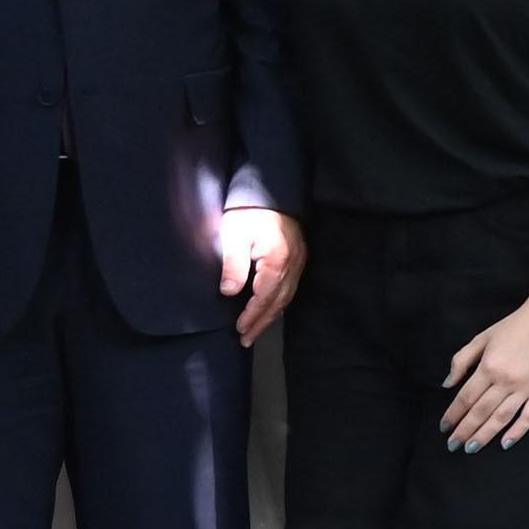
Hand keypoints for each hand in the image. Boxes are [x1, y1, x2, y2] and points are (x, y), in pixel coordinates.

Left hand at [220, 209, 303, 342]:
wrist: (270, 189)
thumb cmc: (248, 211)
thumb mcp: (234, 235)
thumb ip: (233, 265)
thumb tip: (229, 293)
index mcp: (277, 261)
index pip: (264, 297)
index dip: (251, 315)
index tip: (238, 329)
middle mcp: (293, 265)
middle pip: (278, 302)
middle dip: (262, 322)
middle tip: (246, 339)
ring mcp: (299, 262)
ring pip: (287, 297)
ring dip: (271, 316)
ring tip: (255, 330)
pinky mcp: (298, 258)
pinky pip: (291, 288)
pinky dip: (279, 303)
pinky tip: (271, 309)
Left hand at [439, 285, 528, 450]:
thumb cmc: (515, 325)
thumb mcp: (482, 337)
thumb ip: (462, 360)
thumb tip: (447, 384)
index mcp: (489, 366)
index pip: (465, 398)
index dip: (453, 415)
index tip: (444, 427)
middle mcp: (506, 380)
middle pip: (480, 412)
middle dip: (464, 431)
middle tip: (453, 445)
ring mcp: (526, 388)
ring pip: (502, 418)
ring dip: (485, 435)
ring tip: (472, 448)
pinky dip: (517, 432)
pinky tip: (505, 443)